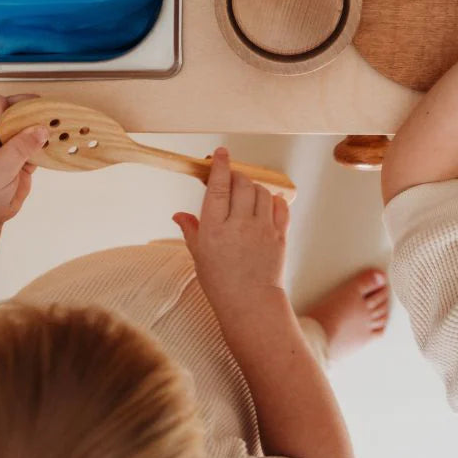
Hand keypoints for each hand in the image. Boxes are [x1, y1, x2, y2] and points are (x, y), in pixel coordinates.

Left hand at [0, 93, 49, 240]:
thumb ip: (19, 148)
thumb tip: (41, 128)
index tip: (12, 120)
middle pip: (8, 111)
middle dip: (26, 111)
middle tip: (46, 115)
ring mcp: (4, 151)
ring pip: (23, 129)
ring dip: (39, 128)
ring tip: (56, 129)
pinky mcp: (18, 164)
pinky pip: (33, 147)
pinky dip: (44, 146)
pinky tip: (53, 148)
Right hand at [173, 148, 289, 314]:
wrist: (250, 304)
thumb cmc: (220, 282)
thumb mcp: (198, 255)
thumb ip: (190, 230)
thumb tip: (178, 215)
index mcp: (214, 229)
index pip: (219, 187)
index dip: (220, 166)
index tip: (221, 153)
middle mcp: (239, 225)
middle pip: (242, 184)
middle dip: (236, 176)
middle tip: (231, 179)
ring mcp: (262, 229)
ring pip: (261, 192)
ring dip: (253, 187)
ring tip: (246, 195)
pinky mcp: (279, 236)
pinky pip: (280, 207)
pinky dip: (273, 200)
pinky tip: (265, 204)